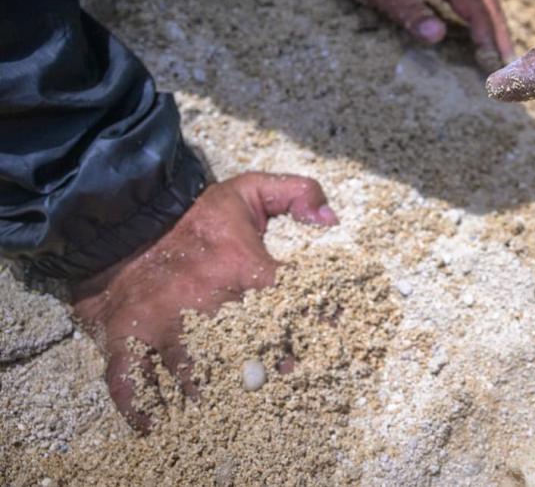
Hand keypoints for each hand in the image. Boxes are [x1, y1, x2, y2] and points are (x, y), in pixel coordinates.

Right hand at [70, 173, 336, 431]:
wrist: (124, 214)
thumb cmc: (193, 211)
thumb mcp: (250, 190)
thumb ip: (298, 192)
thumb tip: (331, 218)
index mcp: (241, 267)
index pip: (291, 303)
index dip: (314, 325)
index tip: (328, 341)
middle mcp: (204, 301)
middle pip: (246, 350)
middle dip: (268, 369)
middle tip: (283, 379)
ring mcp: (161, 323)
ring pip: (192, 374)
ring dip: (212, 395)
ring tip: (232, 408)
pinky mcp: (126, 336)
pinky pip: (130, 380)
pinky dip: (141, 407)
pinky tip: (156, 424)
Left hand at [323, 0, 512, 68]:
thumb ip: (407, 9)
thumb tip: (437, 36)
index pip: (471, 1)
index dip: (484, 30)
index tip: (491, 58)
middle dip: (499, 31)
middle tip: (507, 63)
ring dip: (496, 22)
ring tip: (503, 51)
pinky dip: (485, 11)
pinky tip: (485, 26)